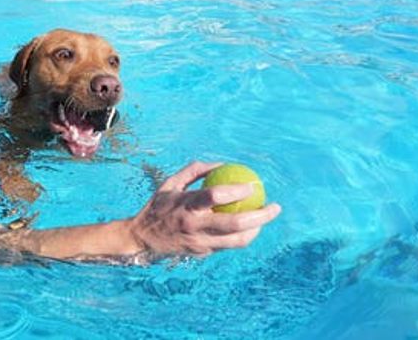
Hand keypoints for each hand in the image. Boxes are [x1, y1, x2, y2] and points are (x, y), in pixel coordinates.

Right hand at [126, 161, 280, 257]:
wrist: (143, 239)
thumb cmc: (158, 206)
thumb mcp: (170, 183)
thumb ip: (194, 171)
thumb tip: (220, 165)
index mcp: (186, 206)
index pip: (216, 196)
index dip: (237, 190)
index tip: (252, 184)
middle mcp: (194, 226)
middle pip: (234, 223)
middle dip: (260, 216)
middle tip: (275, 206)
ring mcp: (200, 243)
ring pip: (237, 240)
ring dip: (257, 229)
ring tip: (267, 217)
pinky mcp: (203, 253)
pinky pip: (229, 245)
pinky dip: (243, 235)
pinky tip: (251, 226)